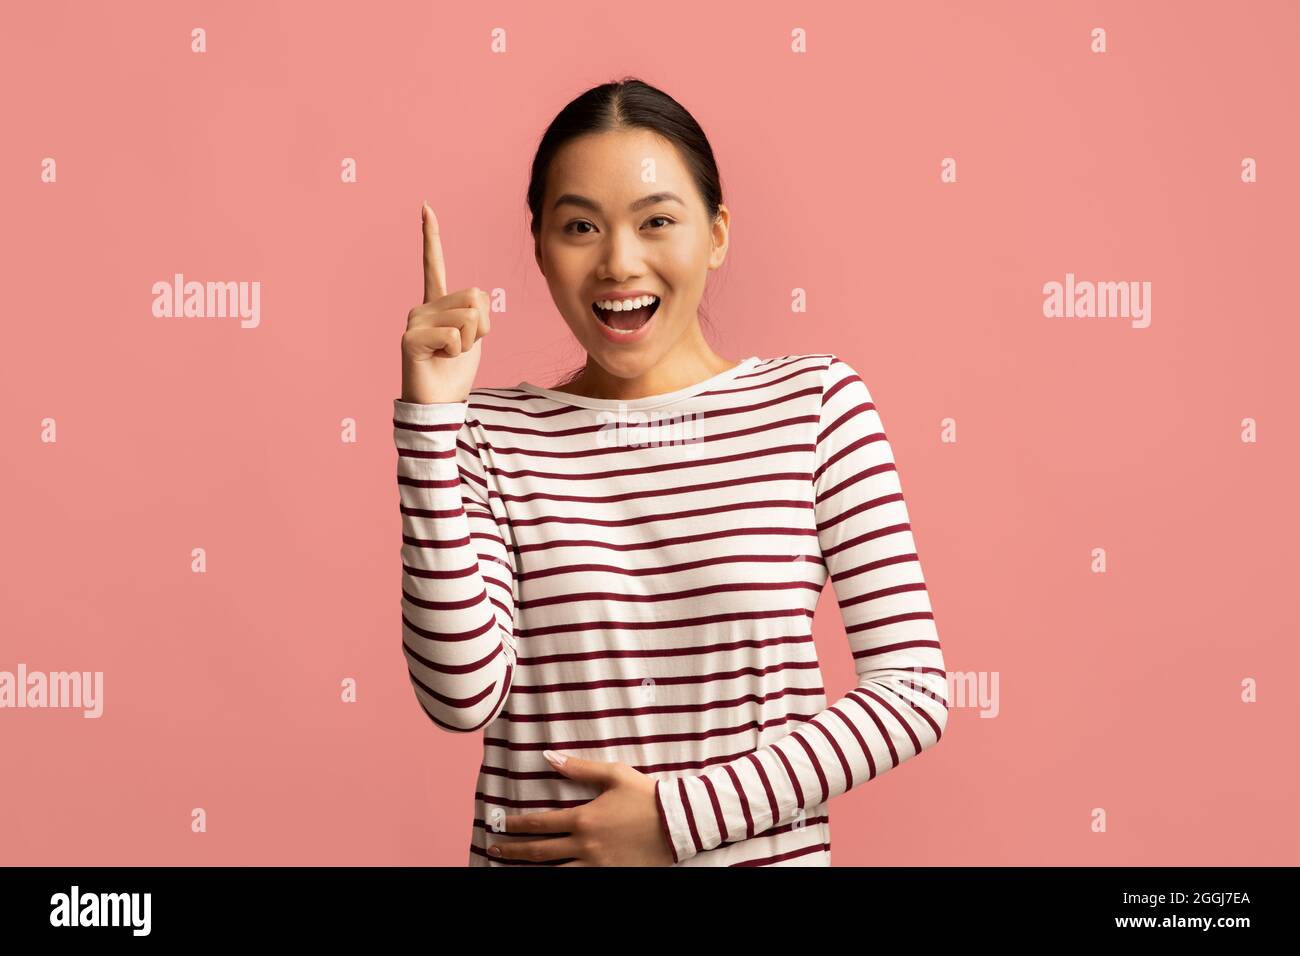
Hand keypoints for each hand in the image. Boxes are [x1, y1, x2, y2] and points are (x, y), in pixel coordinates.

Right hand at [400, 201, 491, 403]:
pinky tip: (439, 359)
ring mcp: (414, 320)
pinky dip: (456, 352)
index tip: (426, 207)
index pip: (434, 264)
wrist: (439, 402)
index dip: (431, 236)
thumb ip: (477, 313)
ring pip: (467, 318)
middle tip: (461, 347)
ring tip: (449, 354)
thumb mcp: (474, 337)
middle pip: (474, 297)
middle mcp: (422, 306)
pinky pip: (453, 335)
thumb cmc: (455, 371)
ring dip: (469, 342)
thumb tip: (477, 301)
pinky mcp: (410, 338)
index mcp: (438, 303)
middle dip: (481, 327)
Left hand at [488, 751, 675, 866]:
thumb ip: (579, 768)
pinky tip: (549, 875)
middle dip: (514, 850)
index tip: (499, 824)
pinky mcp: (608, 875)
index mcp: (583, 819)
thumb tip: (549, 757)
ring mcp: (596, 864)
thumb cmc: (645, 795)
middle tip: (494, 848)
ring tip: (512, 868)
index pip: (540, 823)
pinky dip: (559, 877)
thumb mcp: (613, 774)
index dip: (516, 825)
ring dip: (530, 869)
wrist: (677, 823)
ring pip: (555, 871)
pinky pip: (577, 880)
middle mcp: (585, 845)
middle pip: (540, 851)